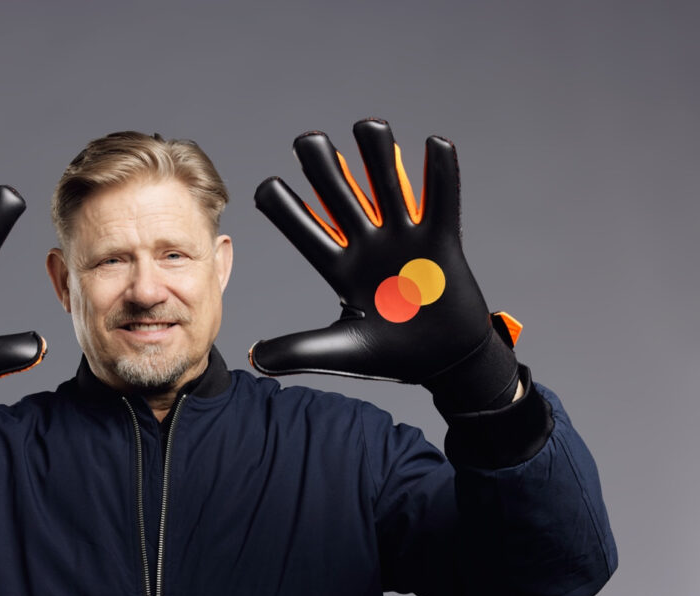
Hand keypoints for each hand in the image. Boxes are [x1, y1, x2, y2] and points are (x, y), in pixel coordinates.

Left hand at [250, 119, 518, 408]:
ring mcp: (405, 241)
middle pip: (341, 198)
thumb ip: (298, 349)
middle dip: (325, 169)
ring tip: (365, 125)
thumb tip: (254, 359)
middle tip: (308, 141)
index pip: (305, 232)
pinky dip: (442, 173)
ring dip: (378, 156)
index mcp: (341, 269)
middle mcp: (369, 247)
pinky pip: (443, 202)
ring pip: (388, 188)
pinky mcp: (443, 242)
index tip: (267, 188)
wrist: (445, 366)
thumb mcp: (340, 351)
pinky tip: (435, 143)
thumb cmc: (394, 358)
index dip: (286, 209)